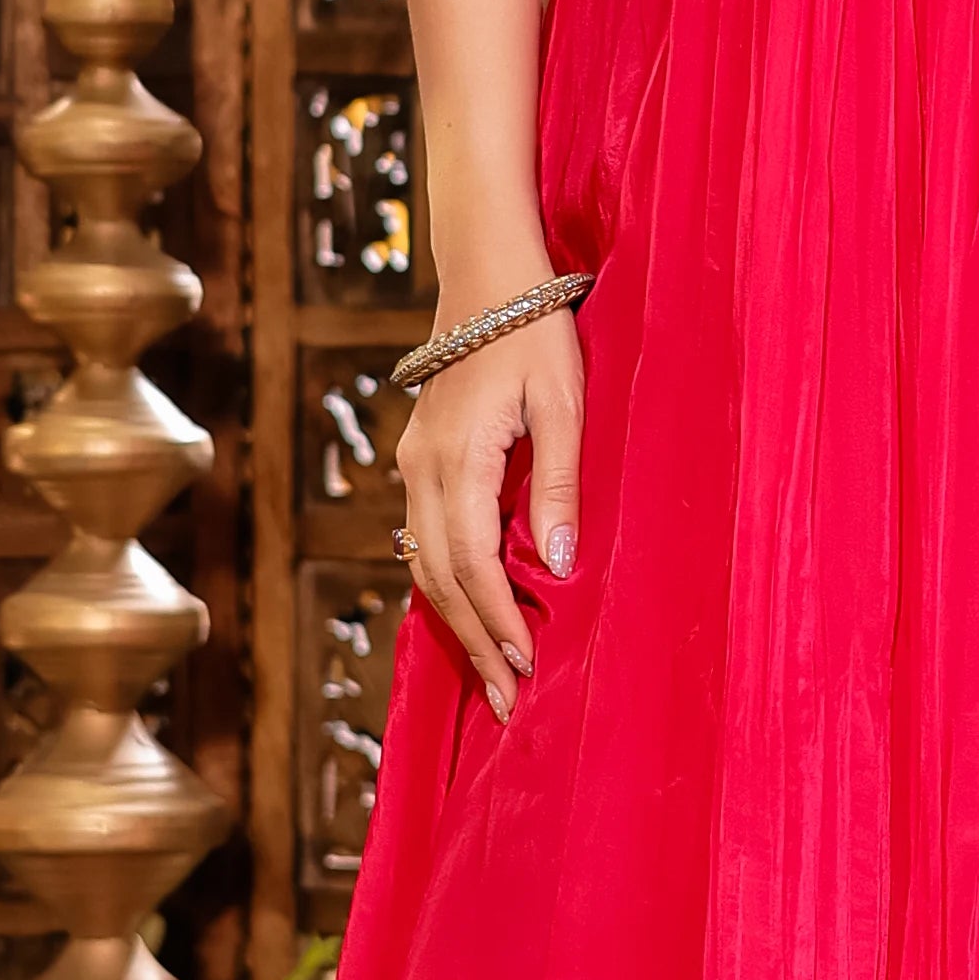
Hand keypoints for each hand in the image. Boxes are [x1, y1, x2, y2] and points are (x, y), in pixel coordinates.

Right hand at [396, 306, 582, 721]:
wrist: (488, 279)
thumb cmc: (537, 334)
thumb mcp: (564, 404)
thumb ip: (557, 485)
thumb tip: (556, 566)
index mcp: (457, 459)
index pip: (470, 564)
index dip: (496, 622)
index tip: (526, 667)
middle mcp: (422, 470)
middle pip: (438, 578)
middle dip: (472, 643)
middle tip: (506, 700)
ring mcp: (414, 466)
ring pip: (422, 564)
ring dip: (456, 622)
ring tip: (491, 671)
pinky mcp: (420, 461)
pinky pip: (423, 540)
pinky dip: (444, 585)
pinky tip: (468, 614)